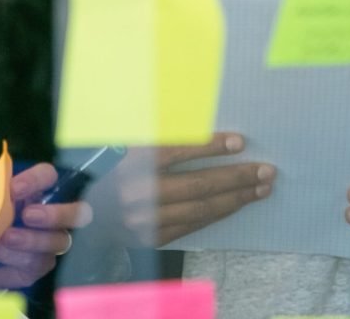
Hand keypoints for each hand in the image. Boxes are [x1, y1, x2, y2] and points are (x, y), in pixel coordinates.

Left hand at [0, 163, 90, 290]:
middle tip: (27, 216)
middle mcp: (49, 214)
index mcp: (33, 190)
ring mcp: (48, 242)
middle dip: (55, 214)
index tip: (15, 189)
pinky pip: (36, 265)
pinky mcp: (38, 266)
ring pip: (56, 242)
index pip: (48, 175)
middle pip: (77, 213)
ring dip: (26, 241)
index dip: (37, 180)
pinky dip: (13, 260)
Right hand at [89, 133, 274, 246]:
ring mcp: (147, 218)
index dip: (209, 146)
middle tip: (266, 170)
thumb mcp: (121, 141)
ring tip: (261, 188)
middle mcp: (139, 192)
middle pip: (196, 185)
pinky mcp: (154, 237)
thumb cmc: (106, 167)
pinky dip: (217, 214)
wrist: (84, 211)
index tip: (239, 142)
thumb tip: (189, 113)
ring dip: (235, 198)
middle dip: (235, 177)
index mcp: (130, 162)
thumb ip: (151, 129)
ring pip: (199, 208)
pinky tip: (236, 204)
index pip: (176, 152)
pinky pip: (193, 225)